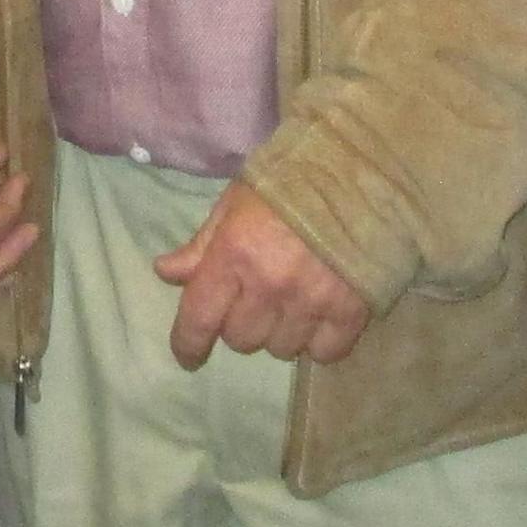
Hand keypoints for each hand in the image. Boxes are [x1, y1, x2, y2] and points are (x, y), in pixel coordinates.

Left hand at [148, 184, 368, 370]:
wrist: (362, 171)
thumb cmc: (290, 182)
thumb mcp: (235, 203)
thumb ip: (202, 244)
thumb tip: (165, 273)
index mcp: (234, 254)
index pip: (199, 318)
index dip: (188, 344)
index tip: (188, 356)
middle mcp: (269, 284)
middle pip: (240, 339)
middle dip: (240, 323)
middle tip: (256, 299)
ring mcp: (311, 300)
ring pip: (280, 349)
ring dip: (278, 333)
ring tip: (290, 303)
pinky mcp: (351, 310)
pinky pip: (324, 353)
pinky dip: (318, 342)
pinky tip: (320, 316)